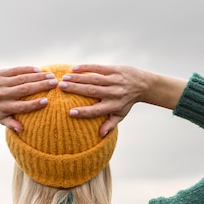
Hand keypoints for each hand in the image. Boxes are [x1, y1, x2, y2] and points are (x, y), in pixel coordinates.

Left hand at [0, 66, 58, 130]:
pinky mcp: (1, 73)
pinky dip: (28, 69)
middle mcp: (3, 94)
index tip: (47, 101)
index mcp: (4, 107)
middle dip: (40, 86)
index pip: (21, 107)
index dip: (34, 104)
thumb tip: (22, 130)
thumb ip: (11, 124)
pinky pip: (16, 70)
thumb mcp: (1, 119)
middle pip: (24, 90)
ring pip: (22, 78)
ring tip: (51, 76)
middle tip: (54, 84)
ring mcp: (1, 82)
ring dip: (37, 76)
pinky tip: (39, 70)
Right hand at [59, 64, 187, 135]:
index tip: (70, 113)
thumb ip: (110, 124)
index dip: (84, 112)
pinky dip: (86, 68)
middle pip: (92, 92)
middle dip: (76, 89)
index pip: (97, 111)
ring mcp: (114, 80)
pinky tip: (74, 68)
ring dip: (78, 78)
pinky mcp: (115, 70)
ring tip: (64, 78)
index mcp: (114, 106)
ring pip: (94, 79)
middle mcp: (114, 93)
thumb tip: (101, 135)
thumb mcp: (120, 114)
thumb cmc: (127, 102)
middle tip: (61, 87)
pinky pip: (99, 68)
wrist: (143, 85)